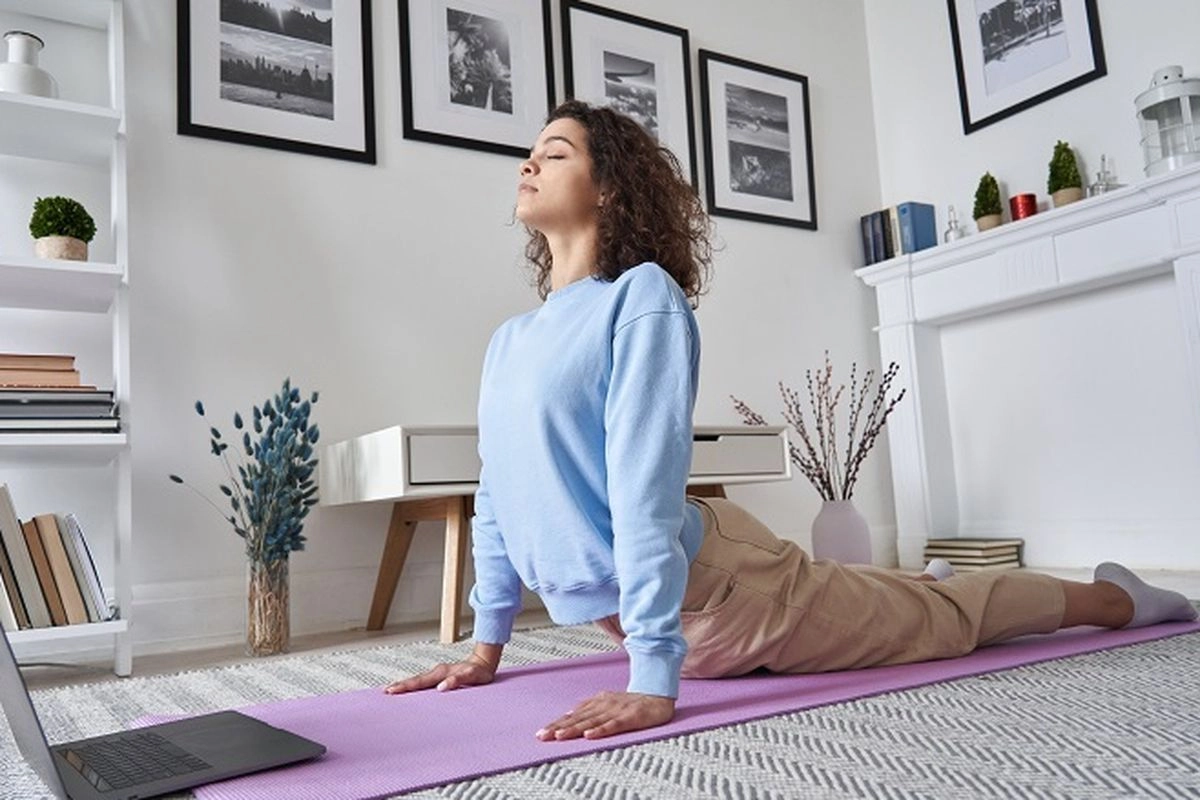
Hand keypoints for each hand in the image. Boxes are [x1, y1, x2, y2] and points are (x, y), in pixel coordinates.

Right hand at [383, 655, 495, 693]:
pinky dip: (414, 686)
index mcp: (441, 673)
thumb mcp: (472, 676)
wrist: (484, 663)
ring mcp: (438, 674)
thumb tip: (442, 687)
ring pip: (418, 681)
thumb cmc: (479, 672)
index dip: (405, 686)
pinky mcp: (440, 678)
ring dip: (405, 686)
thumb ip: (457, 680)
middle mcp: (437, 672)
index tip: (392, 691)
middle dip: (400, 686)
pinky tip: (410, 691)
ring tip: (392, 691)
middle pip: (415, 680)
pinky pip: (424, 683)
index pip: (419, 681)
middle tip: (385, 692)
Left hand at [536, 691, 674, 740]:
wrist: (658, 695)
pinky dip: (601, 730)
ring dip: (574, 729)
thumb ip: (589, 707)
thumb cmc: (631, 702)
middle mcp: (603, 705)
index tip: (542, 732)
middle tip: (543, 735)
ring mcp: (616, 711)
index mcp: (597, 702)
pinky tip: (589, 735)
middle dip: (559, 727)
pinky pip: (613, 725)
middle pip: (578, 718)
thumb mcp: (607, 701)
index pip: (573, 715)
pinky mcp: (630, 717)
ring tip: (559, 736)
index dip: (557, 723)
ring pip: (591, 721)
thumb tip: (568, 714)